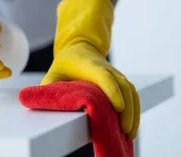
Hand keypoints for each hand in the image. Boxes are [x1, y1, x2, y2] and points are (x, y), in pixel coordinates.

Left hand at [40, 0, 139, 139]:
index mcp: (90, 65)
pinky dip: (135, 110)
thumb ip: (49, 87)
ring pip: (131, 91)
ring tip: (130, 134)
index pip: (105, 76)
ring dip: (133, 112)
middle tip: (124, 129)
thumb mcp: (54, 72)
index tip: (118, 107)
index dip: (112, 91)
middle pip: (123, 87)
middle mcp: (107, 68)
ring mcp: (116, 74)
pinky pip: (133, 94)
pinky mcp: (121, 81)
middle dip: (127, 109)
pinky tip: (132, 126)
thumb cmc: (67, 63)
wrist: (82, 47)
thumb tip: (44, 103)